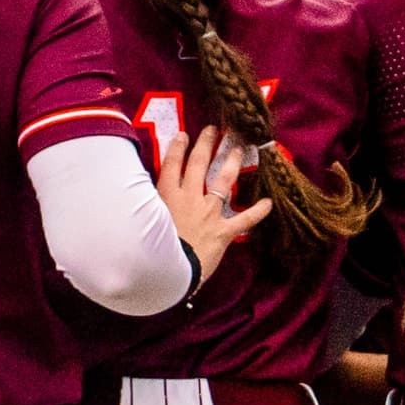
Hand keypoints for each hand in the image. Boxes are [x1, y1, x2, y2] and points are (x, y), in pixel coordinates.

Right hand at [156, 127, 273, 277]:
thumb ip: (145, 206)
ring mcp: (208, 213)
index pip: (171, 165)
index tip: (184, 135)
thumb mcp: (141, 223)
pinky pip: (245, 220)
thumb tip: (135, 195)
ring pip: (223, 182)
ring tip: (238, 149)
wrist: (167, 273)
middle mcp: (189, 199)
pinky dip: (258, 212)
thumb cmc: (149, 252)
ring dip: (231, 163)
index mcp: (166, 197)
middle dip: (206, 144)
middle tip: (213, 130)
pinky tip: (269, 203)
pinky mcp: (223, 232)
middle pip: (198, 165)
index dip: (178, 148)